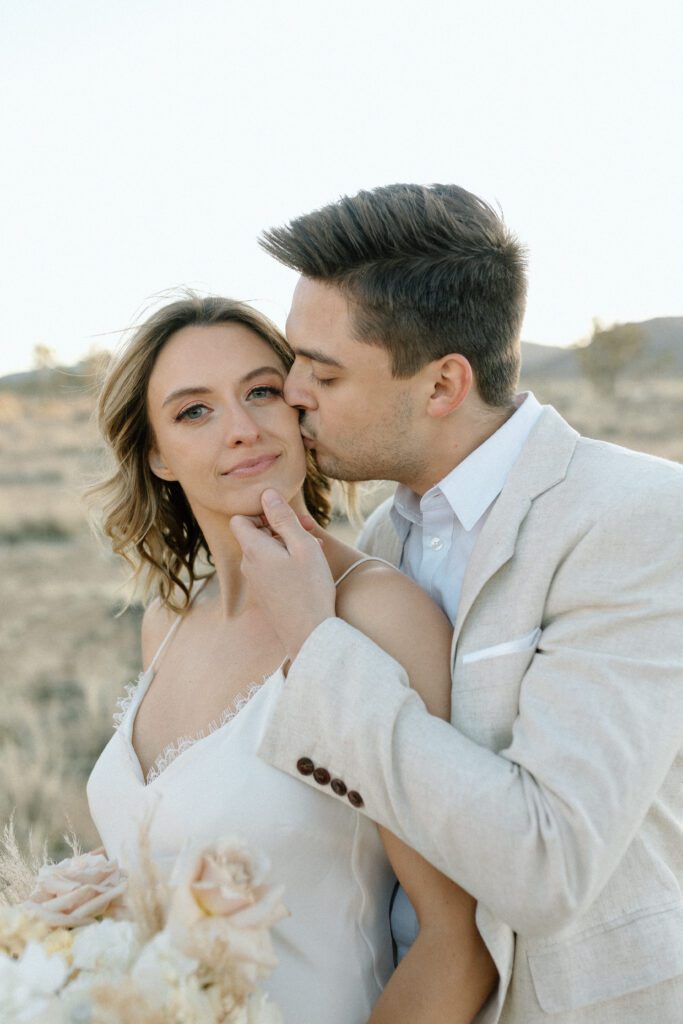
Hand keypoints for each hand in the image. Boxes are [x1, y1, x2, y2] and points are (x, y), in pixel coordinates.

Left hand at [230, 489, 335, 661]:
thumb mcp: (302, 546)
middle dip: (280, 527)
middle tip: (308, 529)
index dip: (260, 512)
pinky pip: (270, 568)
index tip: (284, 516)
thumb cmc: (310, 588)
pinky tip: (309, 568)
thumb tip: (266, 494)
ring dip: (287, 544)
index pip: (239, 519)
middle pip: (255, 534)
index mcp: (253, 550)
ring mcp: (255, 581)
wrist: (310, 634)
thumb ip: (283, 518)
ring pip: (266, 551)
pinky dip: (286, 561)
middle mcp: (248, 565)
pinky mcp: (265, 594)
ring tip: (315, 550)